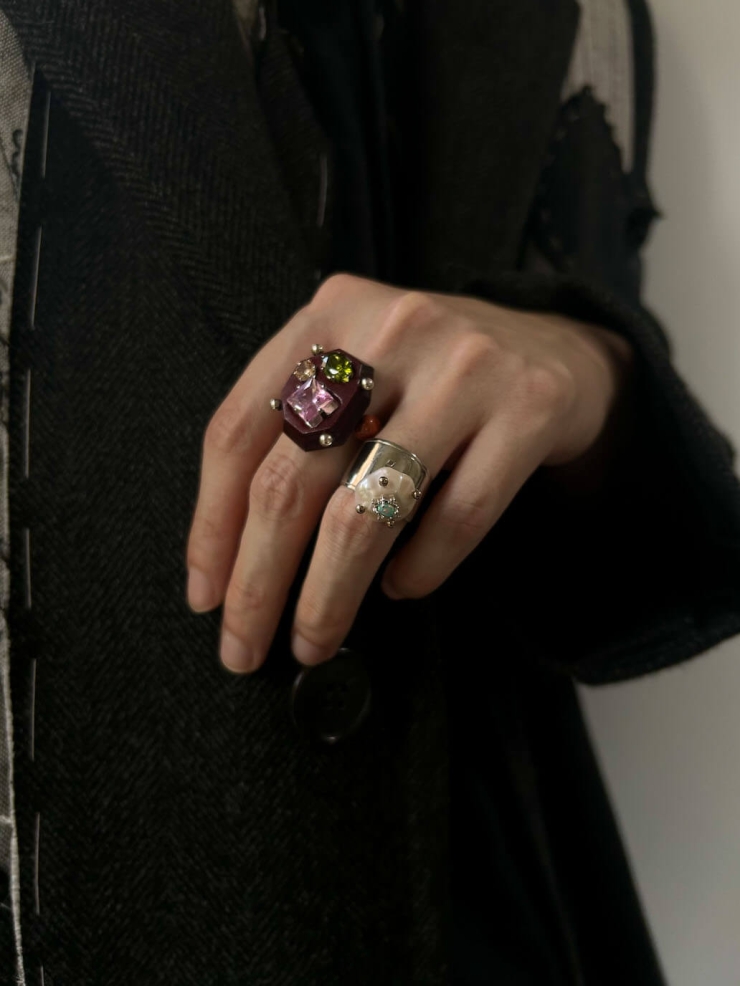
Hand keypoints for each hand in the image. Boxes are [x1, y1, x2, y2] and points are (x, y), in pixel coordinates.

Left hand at [185, 272, 633, 671]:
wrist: (555, 349)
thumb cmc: (431, 376)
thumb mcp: (356, 371)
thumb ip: (298, 428)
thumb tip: (235, 559)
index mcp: (329, 313)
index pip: (237, 431)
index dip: (210, 525)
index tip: (205, 597)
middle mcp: (392, 329)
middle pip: (291, 481)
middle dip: (258, 584)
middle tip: (244, 648)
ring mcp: (465, 367)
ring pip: (367, 511)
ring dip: (329, 597)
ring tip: (314, 641)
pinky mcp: (529, 408)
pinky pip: (459, 516)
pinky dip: (419, 571)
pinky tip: (400, 588)